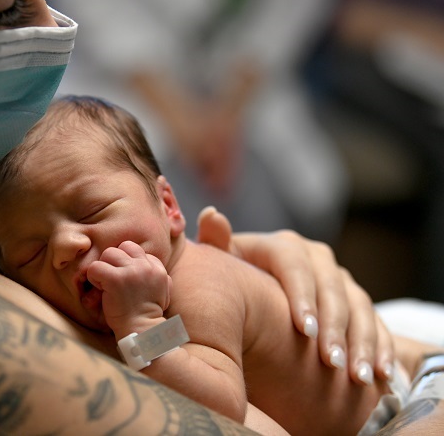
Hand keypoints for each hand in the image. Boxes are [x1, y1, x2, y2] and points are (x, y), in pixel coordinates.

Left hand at [86, 241, 171, 337]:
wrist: (141, 332)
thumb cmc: (146, 314)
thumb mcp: (162, 290)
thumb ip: (156, 273)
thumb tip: (147, 259)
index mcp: (158, 268)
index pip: (137, 251)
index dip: (127, 264)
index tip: (125, 281)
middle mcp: (146, 266)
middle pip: (123, 247)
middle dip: (115, 261)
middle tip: (112, 278)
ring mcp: (131, 271)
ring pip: (109, 253)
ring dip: (104, 268)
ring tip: (105, 285)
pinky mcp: (116, 279)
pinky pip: (95, 266)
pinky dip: (93, 277)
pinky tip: (99, 290)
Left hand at [196, 206, 394, 384]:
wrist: (257, 293)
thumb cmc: (231, 280)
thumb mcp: (222, 263)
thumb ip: (215, 243)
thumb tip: (211, 214)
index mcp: (282, 247)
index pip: (296, 264)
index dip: (303, 296)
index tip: (305, 330)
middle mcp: (316, 259)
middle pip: (332, 288)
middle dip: (334, 327)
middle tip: (331, 362)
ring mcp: (340, 280)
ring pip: (358, 308)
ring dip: (360, 343)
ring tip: (356, 376)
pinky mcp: (358, 302)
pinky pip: (377, 324)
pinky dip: (380, 349)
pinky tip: (380, 375)